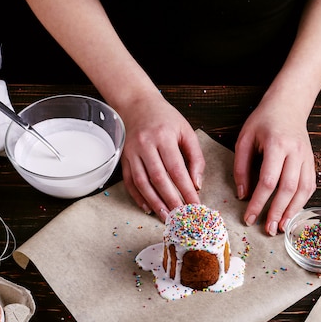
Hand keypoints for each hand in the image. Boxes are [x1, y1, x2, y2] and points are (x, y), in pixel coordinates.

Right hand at [120, 92, 204, 220]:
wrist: (137, 104)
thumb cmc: (166, 119)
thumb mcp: (186, 131)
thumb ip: (195, 157)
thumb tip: (196, 184)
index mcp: (164, 136)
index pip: (177, 169)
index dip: (186, 190)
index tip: (195, 205)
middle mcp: (145, 145)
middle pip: (158, 178)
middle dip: (171, 200)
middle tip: (181, 216)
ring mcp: (131, 152)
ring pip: (142, 183)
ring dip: (154, 202)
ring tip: (166, 216)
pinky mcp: (123, 158)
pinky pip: (129, 181)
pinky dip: (138, 197)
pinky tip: (148, 207)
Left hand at [233, 102, 315, 235]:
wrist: (288, 105)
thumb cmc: (263, 121)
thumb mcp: (244, 139)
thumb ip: (241, 168)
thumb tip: (242, 195)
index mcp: (276, 144)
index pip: (268, 180)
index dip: (259, 202)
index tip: (249, 217)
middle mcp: (295, 152)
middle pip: (288, 188)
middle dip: (277, 212)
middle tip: (267, 229)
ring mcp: (307, 156)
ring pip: (303, 189)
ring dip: (292, 211)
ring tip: (281, 227)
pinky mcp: (312, 161)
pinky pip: (310, 185)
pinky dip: (302, 201)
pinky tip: (292, 212)